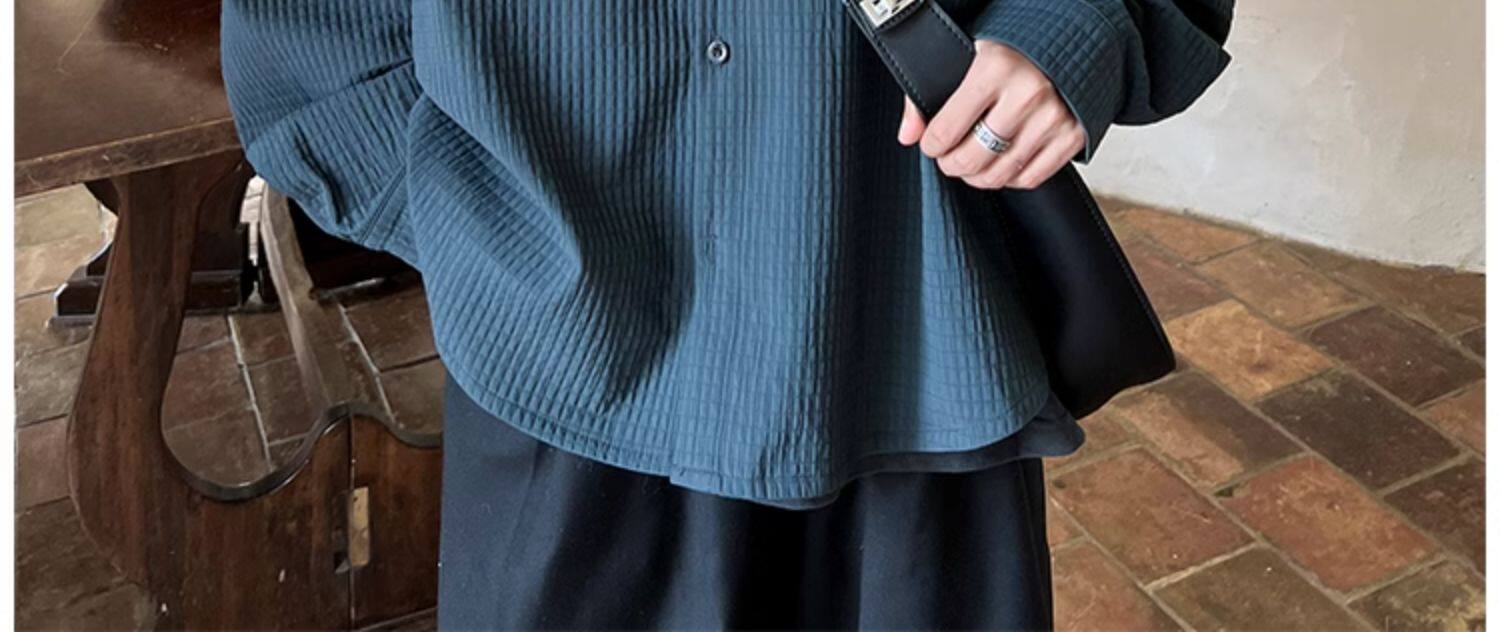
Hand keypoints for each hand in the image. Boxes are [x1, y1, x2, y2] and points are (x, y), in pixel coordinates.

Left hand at [897, 40, 1085, 189]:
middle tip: (951, 158)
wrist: (1072, 40)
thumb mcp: (965, 57)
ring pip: (999, 175)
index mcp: (995, 69)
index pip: (946, 130)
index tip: (933, 144)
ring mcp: (1053, 118)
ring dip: (979, 175)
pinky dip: (1011, 177)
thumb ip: (928, 95)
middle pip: (972, 159)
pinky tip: (1004, 162)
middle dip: (953, 164)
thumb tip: (908, 136)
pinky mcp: (1073, 136)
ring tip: (974, 161)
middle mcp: (1027, 95)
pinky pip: (1030, 178)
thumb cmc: (1015, 50)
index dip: (932, 145)